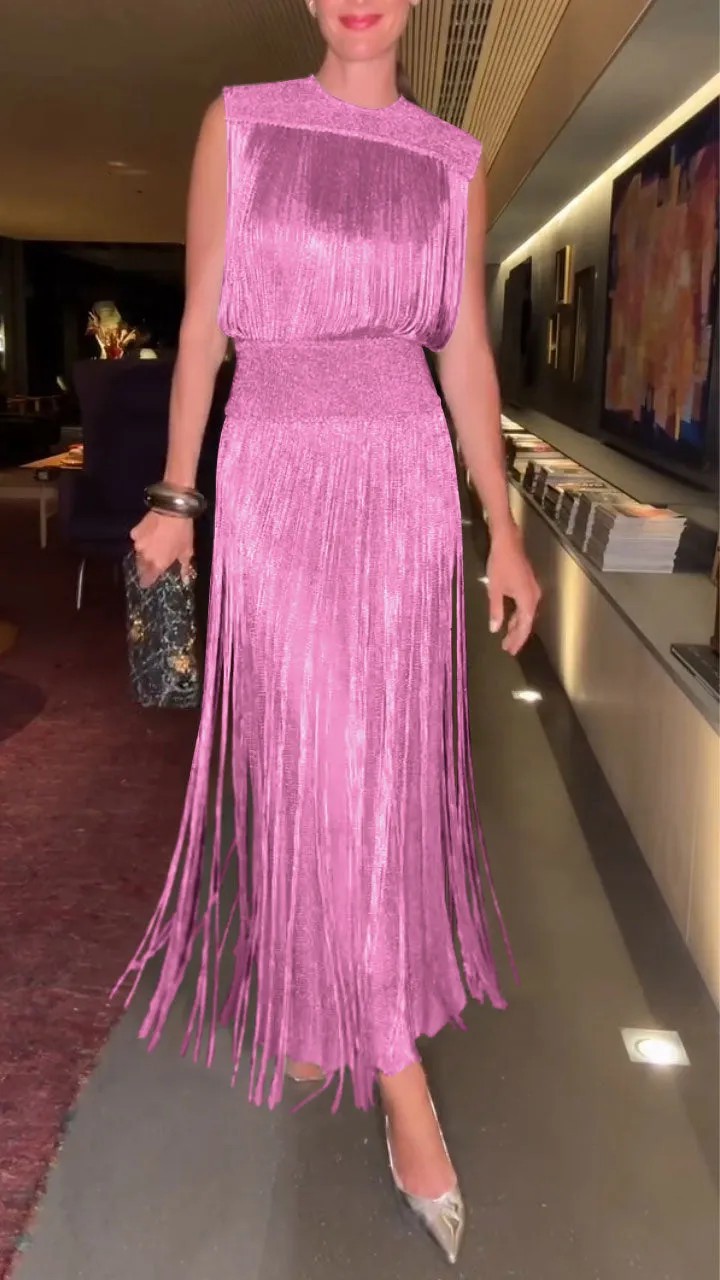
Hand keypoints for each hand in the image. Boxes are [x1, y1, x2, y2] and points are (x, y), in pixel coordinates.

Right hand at [131, 511, 193, 587]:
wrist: (172, 510)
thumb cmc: (182, 533)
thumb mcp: (187, 551)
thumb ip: (184, 567)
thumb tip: (185, 580)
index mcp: (158, 564)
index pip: (148, 579)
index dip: (147, 581)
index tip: (146, 583)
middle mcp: (145, 557)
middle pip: (141, 567)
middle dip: (145, 567)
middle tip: (152, 562)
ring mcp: (138, 544)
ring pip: (139, 553)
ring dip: (144, 552)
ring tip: (152, 546)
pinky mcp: (134, 532)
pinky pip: (137, 539)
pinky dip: (142, 539)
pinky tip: (149, 533)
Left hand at [486, 524, 540, 655]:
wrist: (508, 542)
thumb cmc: (500, 565)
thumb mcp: (495, 589)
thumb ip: (496, 610)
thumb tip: (495, 628)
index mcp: (527, 600)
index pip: (524, 626)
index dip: (517, 640)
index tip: (511, 651)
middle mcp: (534, 597)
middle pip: (527, 622)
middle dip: (517, 635)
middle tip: (508, 648)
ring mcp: (533, 590)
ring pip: (526, 614)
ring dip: (517, 626)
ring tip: (508, 637)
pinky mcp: (529, 585)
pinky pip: (526, 606)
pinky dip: (518, 615)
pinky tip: (510, 619)